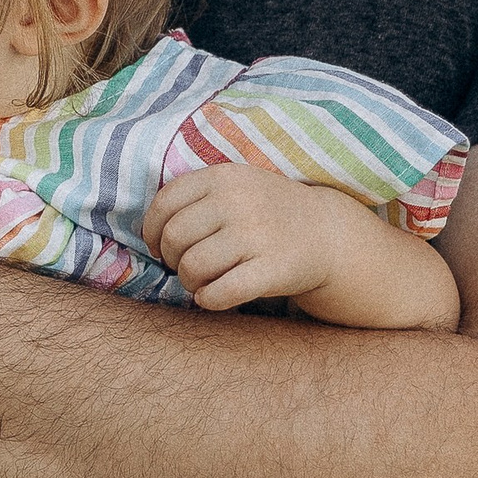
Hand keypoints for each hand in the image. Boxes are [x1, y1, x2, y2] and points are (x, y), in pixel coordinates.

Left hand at [142, 162, 358, 311]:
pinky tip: (213, 297)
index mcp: (224, 177)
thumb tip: (150, 231)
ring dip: (189, 283)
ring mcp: (257, 235)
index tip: (160, 246)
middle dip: (173, 259)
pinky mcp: (272, 269)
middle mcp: (238, 202)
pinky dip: (208, 300)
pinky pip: (221, 293)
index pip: (166, 203)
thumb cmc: (267, 212)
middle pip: (176, 238)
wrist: (327, 233)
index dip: (153, 230)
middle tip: (187, 267)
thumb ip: (195, 196)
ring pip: (193, 268)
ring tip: (202, 282)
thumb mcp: (235, 185)